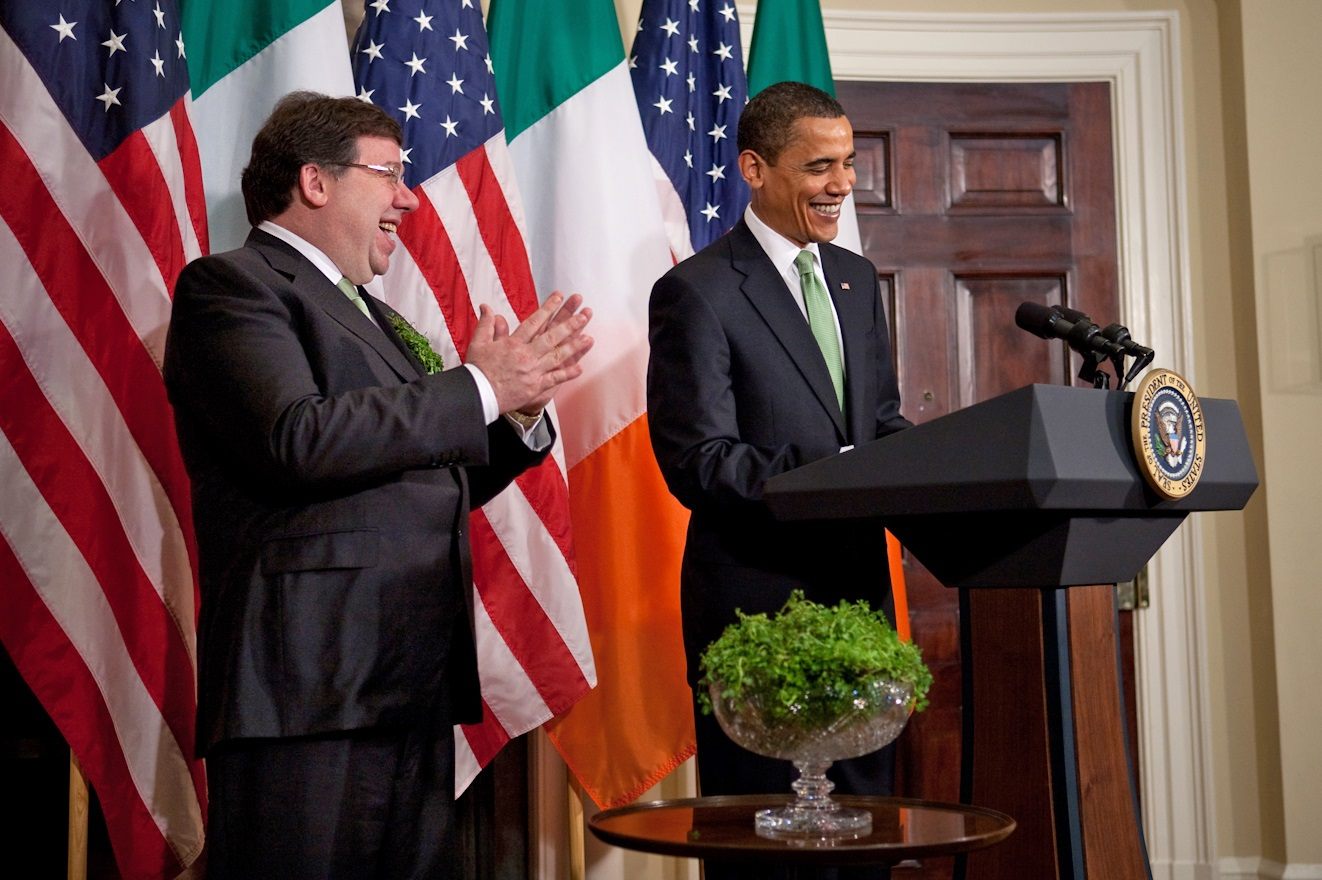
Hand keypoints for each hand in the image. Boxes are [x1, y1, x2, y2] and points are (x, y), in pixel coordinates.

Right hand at [466, 292, 593, 414]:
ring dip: (574, 347)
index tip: (559, 296)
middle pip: (552, 337)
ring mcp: (533, 371)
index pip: (534, 321)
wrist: (479, 395)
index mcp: (513, 343)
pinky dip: (567, 374)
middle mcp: (526, 355)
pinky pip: (554, 378)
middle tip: (584, 315)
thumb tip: (487, 307)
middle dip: (570, 325)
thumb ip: (486, 324)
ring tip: (589, 338)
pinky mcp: (535, 386)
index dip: (548, 308)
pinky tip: (580, 368)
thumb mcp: (478, 343)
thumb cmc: (478, 369)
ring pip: (557, 356)